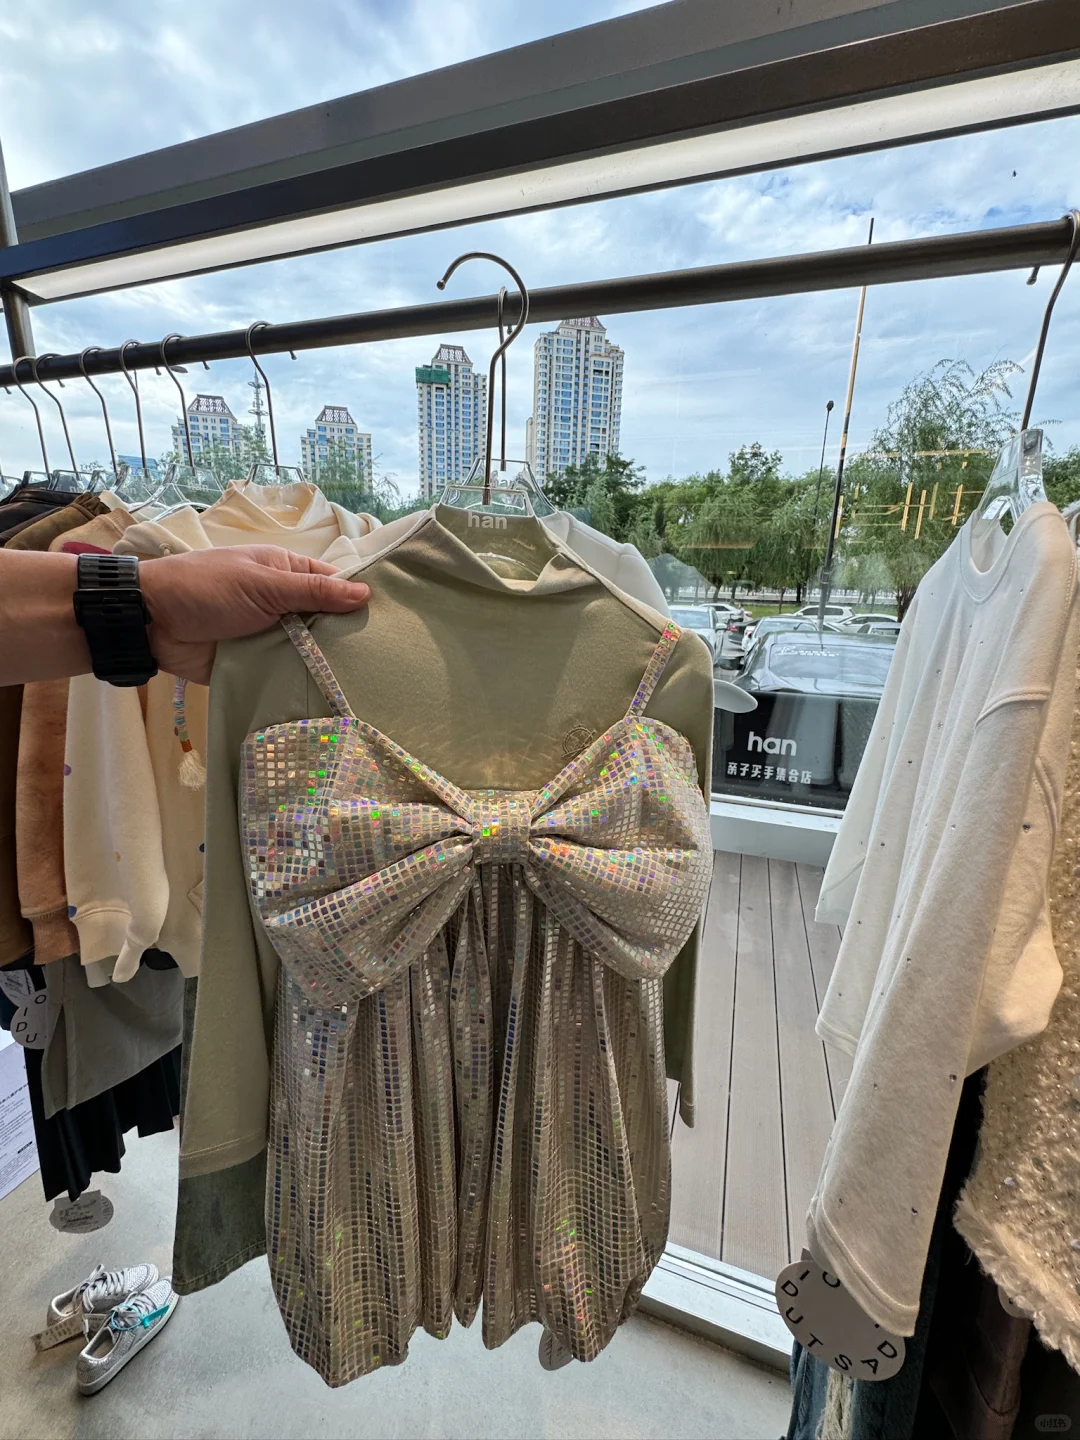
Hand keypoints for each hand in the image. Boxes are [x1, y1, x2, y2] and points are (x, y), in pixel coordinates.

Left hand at [139, 545, 370, 683]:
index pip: (333, 586)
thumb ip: (312, 592)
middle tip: (386, 661)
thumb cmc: (205, 589)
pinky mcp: (256, 665)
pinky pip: (285, 675)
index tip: (390, 624)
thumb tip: (365, 594)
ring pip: (309, 652)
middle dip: (347, 640)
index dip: (358, 602)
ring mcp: (270, 636)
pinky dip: (300, 684)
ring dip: (326, 665)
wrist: (150, 624)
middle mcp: (282, 605)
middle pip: (326, 623)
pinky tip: (331, 698)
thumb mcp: (262, 583)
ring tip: (366, 684)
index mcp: (285, 574)